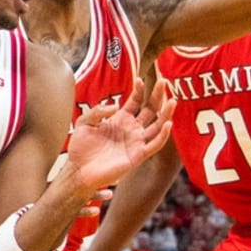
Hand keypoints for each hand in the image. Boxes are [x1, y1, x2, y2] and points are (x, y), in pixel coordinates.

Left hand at [66, 77, 175, 192]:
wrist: (78, 171)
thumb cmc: (80, 148)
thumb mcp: (84, 122)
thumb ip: (97, 111)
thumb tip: (116, 106)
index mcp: (120, 119)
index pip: (135, 101)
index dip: (139, 90)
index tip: (140, 79)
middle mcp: (131, 129)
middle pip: (150, 109)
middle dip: (158, 95)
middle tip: (163, 81)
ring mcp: (136, 142)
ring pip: (158, 126)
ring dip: (166, 113)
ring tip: (172, 101)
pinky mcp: (137, 155)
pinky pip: (155, 145)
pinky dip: (163, 135)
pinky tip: (167, 124)